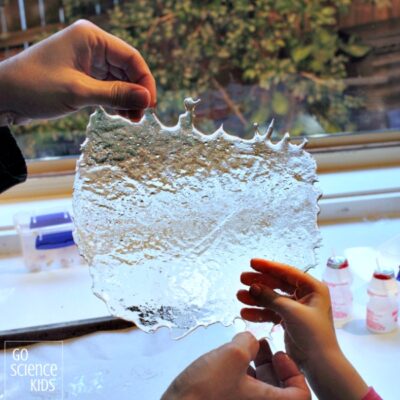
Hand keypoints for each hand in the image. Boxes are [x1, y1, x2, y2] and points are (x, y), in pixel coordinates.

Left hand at [0, 19, 155, 124]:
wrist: (3, 97)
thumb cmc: (35, 87)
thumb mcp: (79, 92)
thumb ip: (115, 95)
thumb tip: (147, 99)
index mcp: (91, 38)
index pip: (131, 57)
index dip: (145, 81)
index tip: (150, 104)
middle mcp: (91, 46)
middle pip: (127, 70)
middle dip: (135, 93)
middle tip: (141, 116)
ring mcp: (86, 62)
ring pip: (118, 81)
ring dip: (126, 100)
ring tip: (132, 119)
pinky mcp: (82, 76)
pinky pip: (107, 88)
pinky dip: (114, 101)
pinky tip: (120, 115)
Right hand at [161, 331, 309, 399]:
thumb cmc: (206, 392)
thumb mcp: (232, 356)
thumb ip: (248, 342)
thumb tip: (251, 339)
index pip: (301, 394)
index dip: (293, 371)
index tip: (279, 354)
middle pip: (282, 390)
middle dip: (273, 364)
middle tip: (263, 346)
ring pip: (263, 390)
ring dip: (258, 367)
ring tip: (245, 348)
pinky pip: (246, 393)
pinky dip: (244, 376)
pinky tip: (231, 361)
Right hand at [238, 258, 337, 365]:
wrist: (320, 365)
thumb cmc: (313, 334)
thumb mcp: (291, 312)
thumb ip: (271, 297)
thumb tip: (252, 286)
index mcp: (313, 288)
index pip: (287, 272)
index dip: (268, 266)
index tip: (252, 262)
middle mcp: (305, 295)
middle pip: (277, 283)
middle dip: (259, 282)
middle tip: (242, 279)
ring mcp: (296, 308)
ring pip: (272, 298)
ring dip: (256, 298)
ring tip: (239, 296)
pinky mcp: (289, 320)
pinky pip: (272, 312)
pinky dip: (259, 312)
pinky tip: (245, 312)